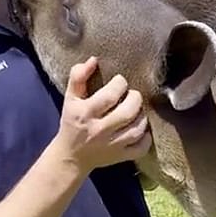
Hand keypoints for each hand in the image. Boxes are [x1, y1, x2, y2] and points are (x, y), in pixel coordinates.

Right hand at [54, 57, 151, 172]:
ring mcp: (111, 145)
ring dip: (142, 116)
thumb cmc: (72, 122)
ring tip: (137, 110)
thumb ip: (78, 76)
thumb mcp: (70, 98)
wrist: (71, 156)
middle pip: (128, 112)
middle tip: (132, 95)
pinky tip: (141, 129)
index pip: (110, 95)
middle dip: (135, 98)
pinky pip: (140, 148)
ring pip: (137, 129)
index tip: (120, 82)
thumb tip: (93, 60)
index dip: (120, 84)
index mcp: (85, 113)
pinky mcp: (120, 156)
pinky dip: (145, 137)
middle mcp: (99, 130)